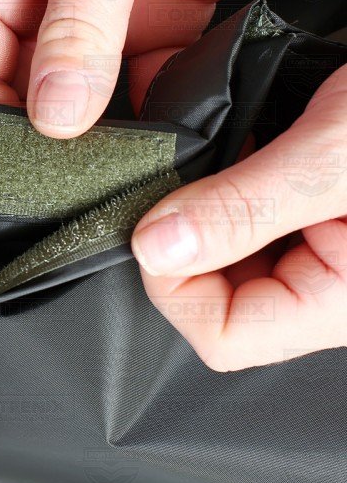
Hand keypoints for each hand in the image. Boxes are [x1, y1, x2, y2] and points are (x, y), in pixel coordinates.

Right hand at [0, 0, 288, 136]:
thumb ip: (76, 31)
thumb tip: (55, 110)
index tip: (17, 157)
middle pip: (24, 87)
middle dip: (44, 128)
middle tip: (68, 165)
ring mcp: (98, 10)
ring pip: (83, 91)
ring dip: (98, 124)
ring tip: (113, 154)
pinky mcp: (151, 17)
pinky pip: (142, 78)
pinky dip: (150, 106)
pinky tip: (158, 123)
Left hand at [132, 65, 346, 370]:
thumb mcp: (334, 155)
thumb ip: (245, 208)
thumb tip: (158, 247)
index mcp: (345, 302)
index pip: (224, 336)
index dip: (173, 285)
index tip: (154, 224)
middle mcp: (336, 288)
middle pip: (222, 297)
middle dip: (188, 238)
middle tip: (177, 179)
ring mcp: (329, 252)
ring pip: (233, 256)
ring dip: (207, 207)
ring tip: (210, 155)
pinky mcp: (324, 216)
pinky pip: (256, 219)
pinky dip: (232, 183)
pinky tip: (235, 146)